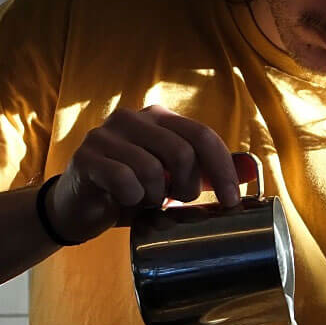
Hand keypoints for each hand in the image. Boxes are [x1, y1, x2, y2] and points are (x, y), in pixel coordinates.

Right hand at [43, 105, 252, 243]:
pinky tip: (123, 200)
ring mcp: (106, 134)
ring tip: (145, 200)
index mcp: (158, 117)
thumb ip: (201, 173)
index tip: (232, 201)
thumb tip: (249, 173)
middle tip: (177, 202)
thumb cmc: (128, 191)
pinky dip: (131, 199)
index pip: (202, 135)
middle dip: (187, 186)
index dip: (222, 169)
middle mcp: (132, 118)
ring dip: (154, 196)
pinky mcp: (86, 156)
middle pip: (181, 151)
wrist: (76, 206)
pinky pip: (124, 181)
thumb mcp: (169, 180)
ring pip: (152, 170)